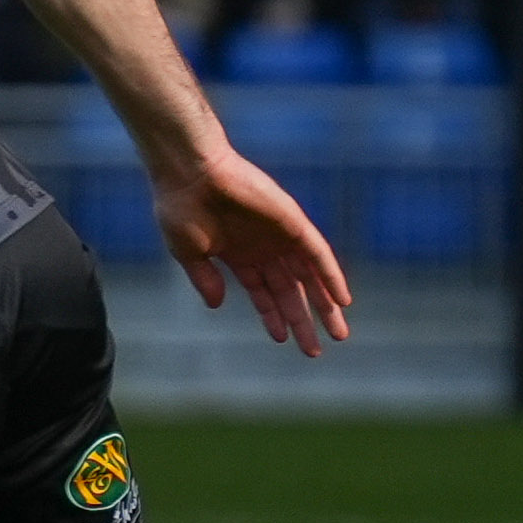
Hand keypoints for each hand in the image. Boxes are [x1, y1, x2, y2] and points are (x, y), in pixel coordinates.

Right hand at [157, 144, 351, 354]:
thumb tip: (217, 305)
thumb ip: (205, 279)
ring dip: (325, 304)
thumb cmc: (181, 208)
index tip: (283, 340)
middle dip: (303, 319)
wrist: (189, 173)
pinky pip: (318, 253)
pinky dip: (331, 276)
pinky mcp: (292, 222)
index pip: (263, 292)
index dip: (273, 316)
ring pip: (309, 276)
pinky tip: (342, 299)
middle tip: (317, 349)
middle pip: (290, 290)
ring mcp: (280, 235)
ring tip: (338, 333)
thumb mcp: (188, 253)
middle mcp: (263, 247)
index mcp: (238, 255)